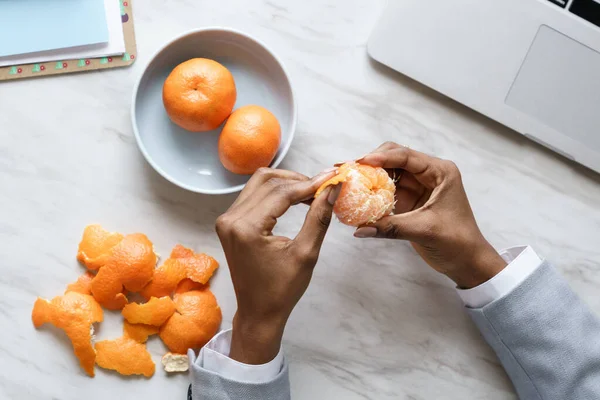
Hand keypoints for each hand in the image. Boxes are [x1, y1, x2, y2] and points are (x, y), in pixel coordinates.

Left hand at [216, 168, 339, 363]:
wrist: (258, 312)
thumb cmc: (282, 290)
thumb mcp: (306, 254)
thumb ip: (319, 217)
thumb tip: (333, 188)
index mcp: (246, 228)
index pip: (281, 192)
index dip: (310, 183)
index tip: (333, 177)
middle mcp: (230, 219)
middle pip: (268, 180)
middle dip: (299, 180)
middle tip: (324, 187)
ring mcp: (227, 219)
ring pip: (259, 183)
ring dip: (287, 183)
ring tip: (312, 193)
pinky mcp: (229, 222)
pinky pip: (254, 194)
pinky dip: (276, 192)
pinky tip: (295, 199)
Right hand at [354, 142, 506, 288]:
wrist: (467, 261)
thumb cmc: (457, 241)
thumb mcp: (424, 230)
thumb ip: (390, 227)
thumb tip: (360, 229)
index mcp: (440, 172)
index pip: (406, 156)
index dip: (382, 157)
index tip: (360, 162)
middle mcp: (428, 174)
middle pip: (394, 158)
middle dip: (370, 163)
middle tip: (348, 169)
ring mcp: (417, 187)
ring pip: (387, 173)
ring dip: (368, 176)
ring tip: (347, 179)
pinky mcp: (409, 200)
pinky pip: (386, 190)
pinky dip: (372, 192)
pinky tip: (356, 195)